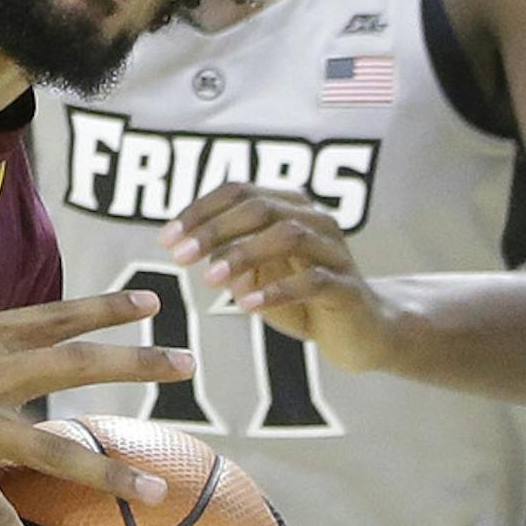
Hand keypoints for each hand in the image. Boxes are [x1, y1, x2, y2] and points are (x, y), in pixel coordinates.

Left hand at [168, 183, 396, 373]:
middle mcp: (315, 220)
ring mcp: (334, 251)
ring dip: (244, 254)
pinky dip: (277, 290)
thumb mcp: (256, 276)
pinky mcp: (347, 286)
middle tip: (179, 257)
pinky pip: (313, 280)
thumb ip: (227, 258)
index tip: (166, 239)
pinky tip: (247, 305)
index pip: (240, 192)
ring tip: (210, 279)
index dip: (200, 211)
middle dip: (215, 230)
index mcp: (290, 208)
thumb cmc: (301, 300)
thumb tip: (190, 249)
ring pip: (288, 235)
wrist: (359, 333)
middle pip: (260, 207)